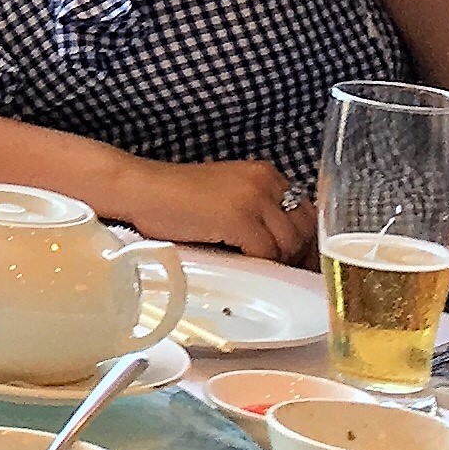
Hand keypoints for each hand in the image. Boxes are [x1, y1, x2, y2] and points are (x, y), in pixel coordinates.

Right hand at [113, 156, 311, 265]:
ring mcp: (254, 198)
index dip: (305, 243)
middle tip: (278, 275)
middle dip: (295, 256)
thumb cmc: (177, 199)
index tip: (297, 265)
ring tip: (254, 271)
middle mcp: (266, 181)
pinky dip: (257, 264)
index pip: (307, 214)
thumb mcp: (229, 196)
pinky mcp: (238, 217)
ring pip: (288, 245)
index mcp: (267, 175)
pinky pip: (265, 252)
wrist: (141, 190)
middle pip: (303, 230)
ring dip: (274, 263)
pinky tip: (239, 265)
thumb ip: (259, 212)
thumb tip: (286, 249)